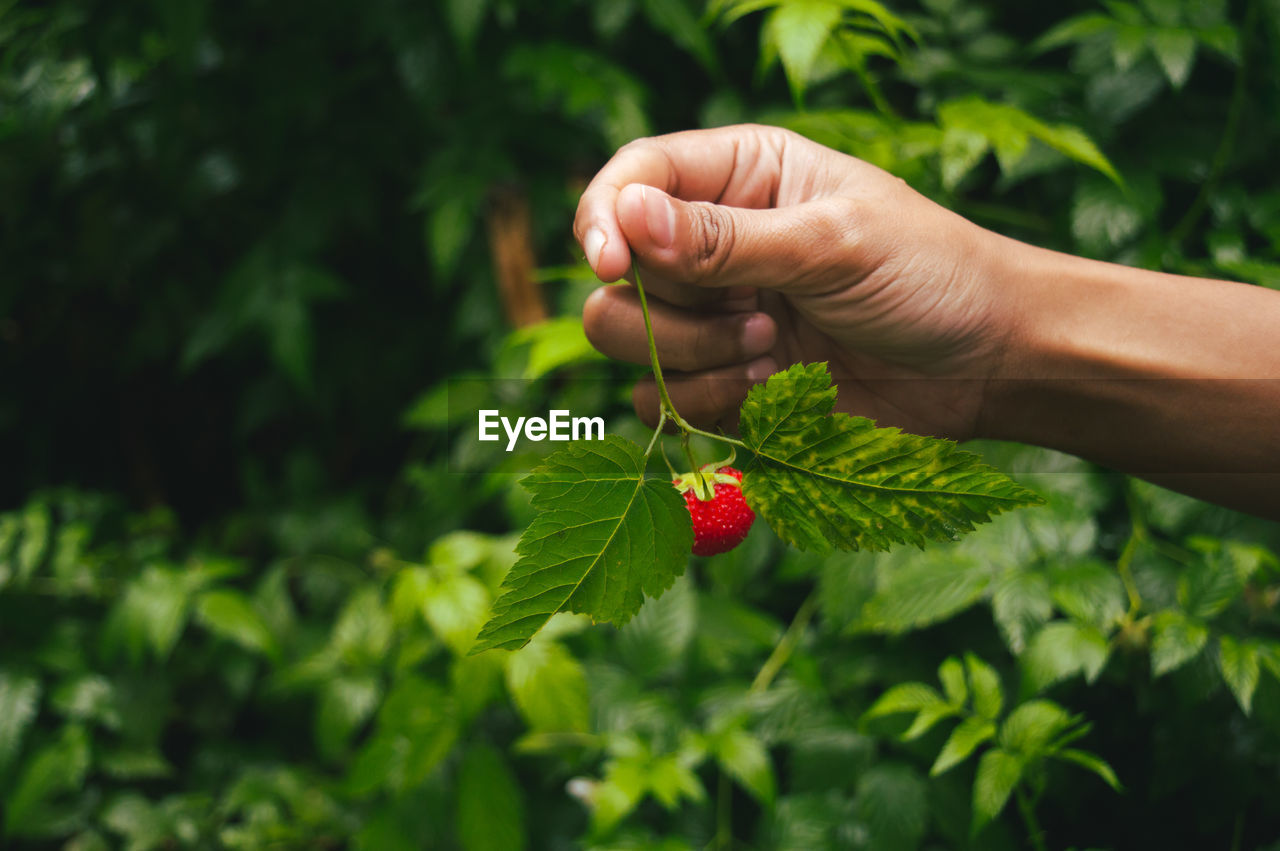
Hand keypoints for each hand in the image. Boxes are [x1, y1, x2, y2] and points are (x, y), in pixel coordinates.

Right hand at [573, 124, 1021, 440]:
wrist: (986, 364)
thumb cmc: (929, 274)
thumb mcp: (833, 243)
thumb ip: (727, 240)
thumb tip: (628, 216)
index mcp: (741, 177)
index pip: (635, 179)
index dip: (606, 218)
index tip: (612, 265)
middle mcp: (715, 243)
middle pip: (618, 275)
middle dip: (668, 311)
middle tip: (755, 320)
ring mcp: (718, 315)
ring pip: (630, 342)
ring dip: (692, 360)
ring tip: (770, 353)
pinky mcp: (727, 378)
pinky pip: (664, 400)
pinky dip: (705, 403)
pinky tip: (769, 389)